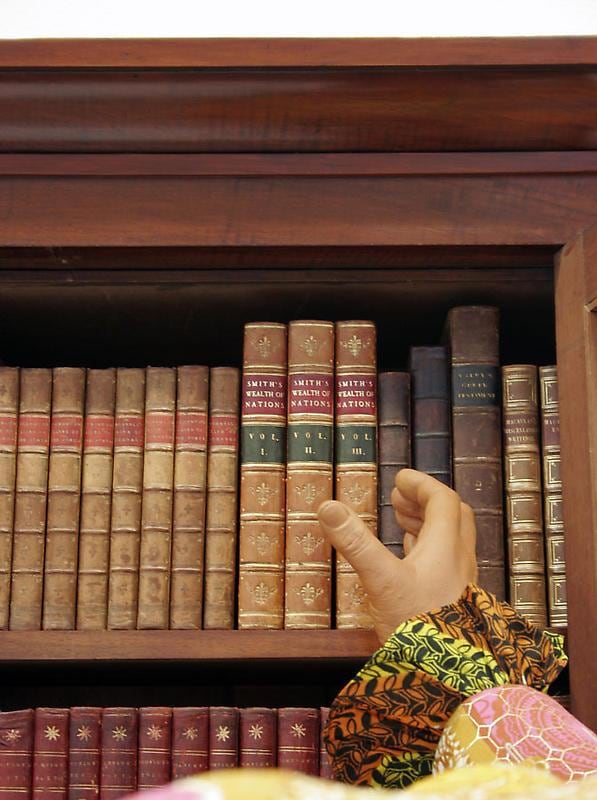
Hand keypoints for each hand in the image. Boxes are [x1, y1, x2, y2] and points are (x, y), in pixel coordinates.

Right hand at [317, 468, 477, 643]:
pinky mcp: (454, 603)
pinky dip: (427, 548)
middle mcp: (460, 561)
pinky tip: (409, 557)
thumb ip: (355, 543)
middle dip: (426, 501)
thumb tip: (327, 506)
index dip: (421, 485)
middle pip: (453, 516)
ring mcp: (460, 583)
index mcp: (446, 547)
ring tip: (400, 520)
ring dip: (427, 523)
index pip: (442, 500)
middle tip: (397, 497)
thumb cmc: (419, 629)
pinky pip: (446, 563)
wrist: (450, 681)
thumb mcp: (380, 580)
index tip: (398, 479)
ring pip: (451, 540)